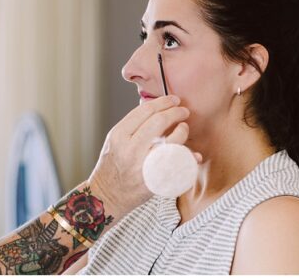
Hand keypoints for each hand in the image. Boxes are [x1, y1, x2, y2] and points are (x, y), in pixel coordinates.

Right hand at [86, 96, 195, 219]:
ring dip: (183, 131)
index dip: (164, 102)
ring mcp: (142, 165)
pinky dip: (188, 157)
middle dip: (176, 112)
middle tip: (184, 112)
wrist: (106, 196)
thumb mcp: (116, 141)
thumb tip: (158, 108)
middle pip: (160, 121)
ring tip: (184, 129)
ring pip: (172, 141)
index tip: (174, 100)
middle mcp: (130, 149)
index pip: (146, 110)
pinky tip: (192, 154)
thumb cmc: (113, 166)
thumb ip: (134, 126)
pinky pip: (177, 165)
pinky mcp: (154, 181)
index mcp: (119, 135)